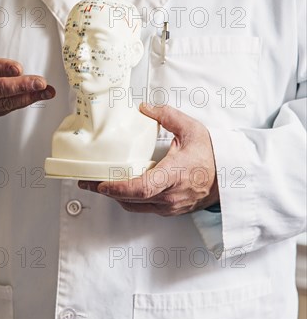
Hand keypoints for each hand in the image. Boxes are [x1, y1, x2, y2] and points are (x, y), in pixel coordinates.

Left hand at [79, 103, 219, 215]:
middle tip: (86, 182)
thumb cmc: (214, 155)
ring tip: (98, 185)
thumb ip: (167, 116)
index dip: (118, 188)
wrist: (232, 177)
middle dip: (105, 191)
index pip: (142, 188)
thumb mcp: (192, 129)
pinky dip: (129, 200)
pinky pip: (143, 208)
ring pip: (135, 206)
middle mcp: (171, 195)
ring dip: (116, 197)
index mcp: (175, 174)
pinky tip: (121, 189)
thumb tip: (145, 108)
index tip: (101, 184)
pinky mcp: (170, 210)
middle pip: (131, 199)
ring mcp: (171, 206)